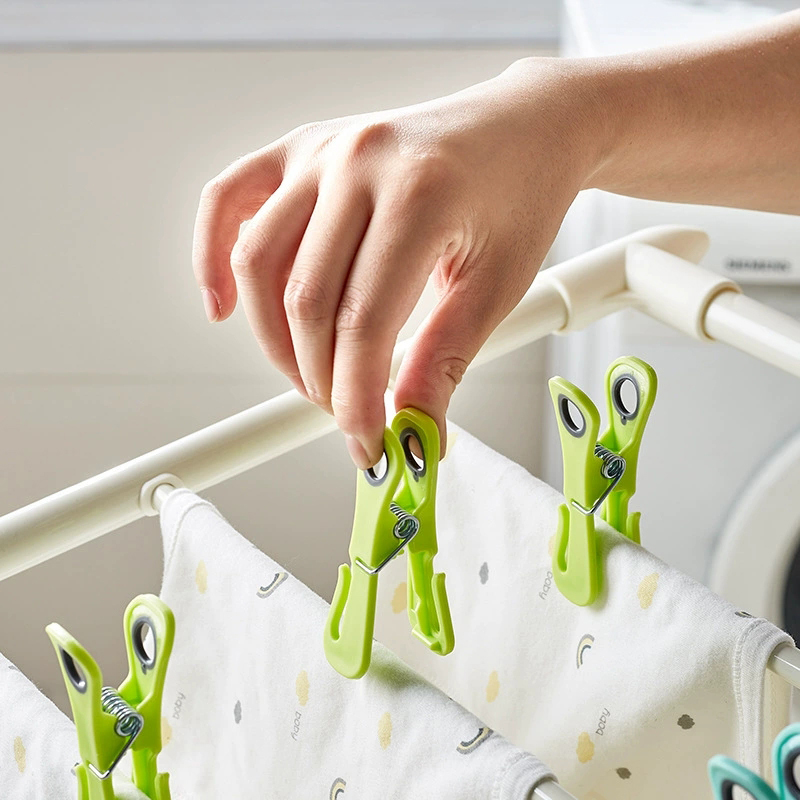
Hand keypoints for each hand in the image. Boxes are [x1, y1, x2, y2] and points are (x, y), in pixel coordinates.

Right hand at [192, 58, 606, 467]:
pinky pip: (230, 199)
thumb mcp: (498, 285)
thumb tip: (411, 432)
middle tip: (343, 413)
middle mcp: (359, 162)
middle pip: (306, 300)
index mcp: (420, 194)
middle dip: (319, 378)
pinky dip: (215, 255)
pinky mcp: (301, 149)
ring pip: (260, 261)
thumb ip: (444, 362)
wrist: (524, 127)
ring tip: (308, 375)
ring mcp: (323, 149)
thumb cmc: (520, 194)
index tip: (365, 441)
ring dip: (273, 338)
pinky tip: (224, 304)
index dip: (356, 397)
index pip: (363, 322)